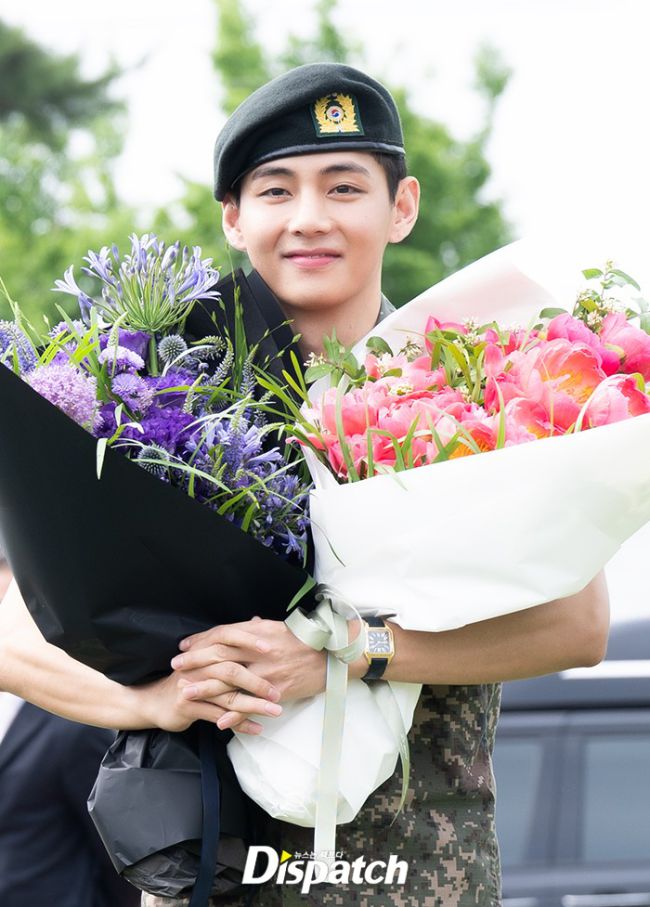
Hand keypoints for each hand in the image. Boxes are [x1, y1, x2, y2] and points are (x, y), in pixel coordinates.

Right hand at [138, 626, 285, 734]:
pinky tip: (256, 728)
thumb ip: (234, 641)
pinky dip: (239, 723)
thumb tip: (257, 621)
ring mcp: (193, 687)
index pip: (227, 638)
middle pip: (231, 670)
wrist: (154, 701)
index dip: (249, 641)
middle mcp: (198, 666)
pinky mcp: (188, 707)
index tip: (271, 648)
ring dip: (253, 706)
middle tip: (277, 691)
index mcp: (204, 650)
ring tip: (274, 711)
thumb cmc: (188, 678)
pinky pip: (218, 716)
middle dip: (257, 682)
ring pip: (228, 697)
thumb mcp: (207, 658)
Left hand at [174, 617, 327, 727]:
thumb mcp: (281, 628)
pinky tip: (218, 722)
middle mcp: (259, 651)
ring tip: (185, 693)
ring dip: (205, 688)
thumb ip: (259, 629)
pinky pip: (250, 704)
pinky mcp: (275, 692)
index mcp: (259, 633)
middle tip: (176, 667)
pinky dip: (234, 715)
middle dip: (195, 662)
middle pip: (219, 655)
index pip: (223, 634)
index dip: (202, 640)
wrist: (332, 656)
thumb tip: (246, 625)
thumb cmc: (307, 639)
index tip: (185, 646)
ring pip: (229, 681)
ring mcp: (266, 673)